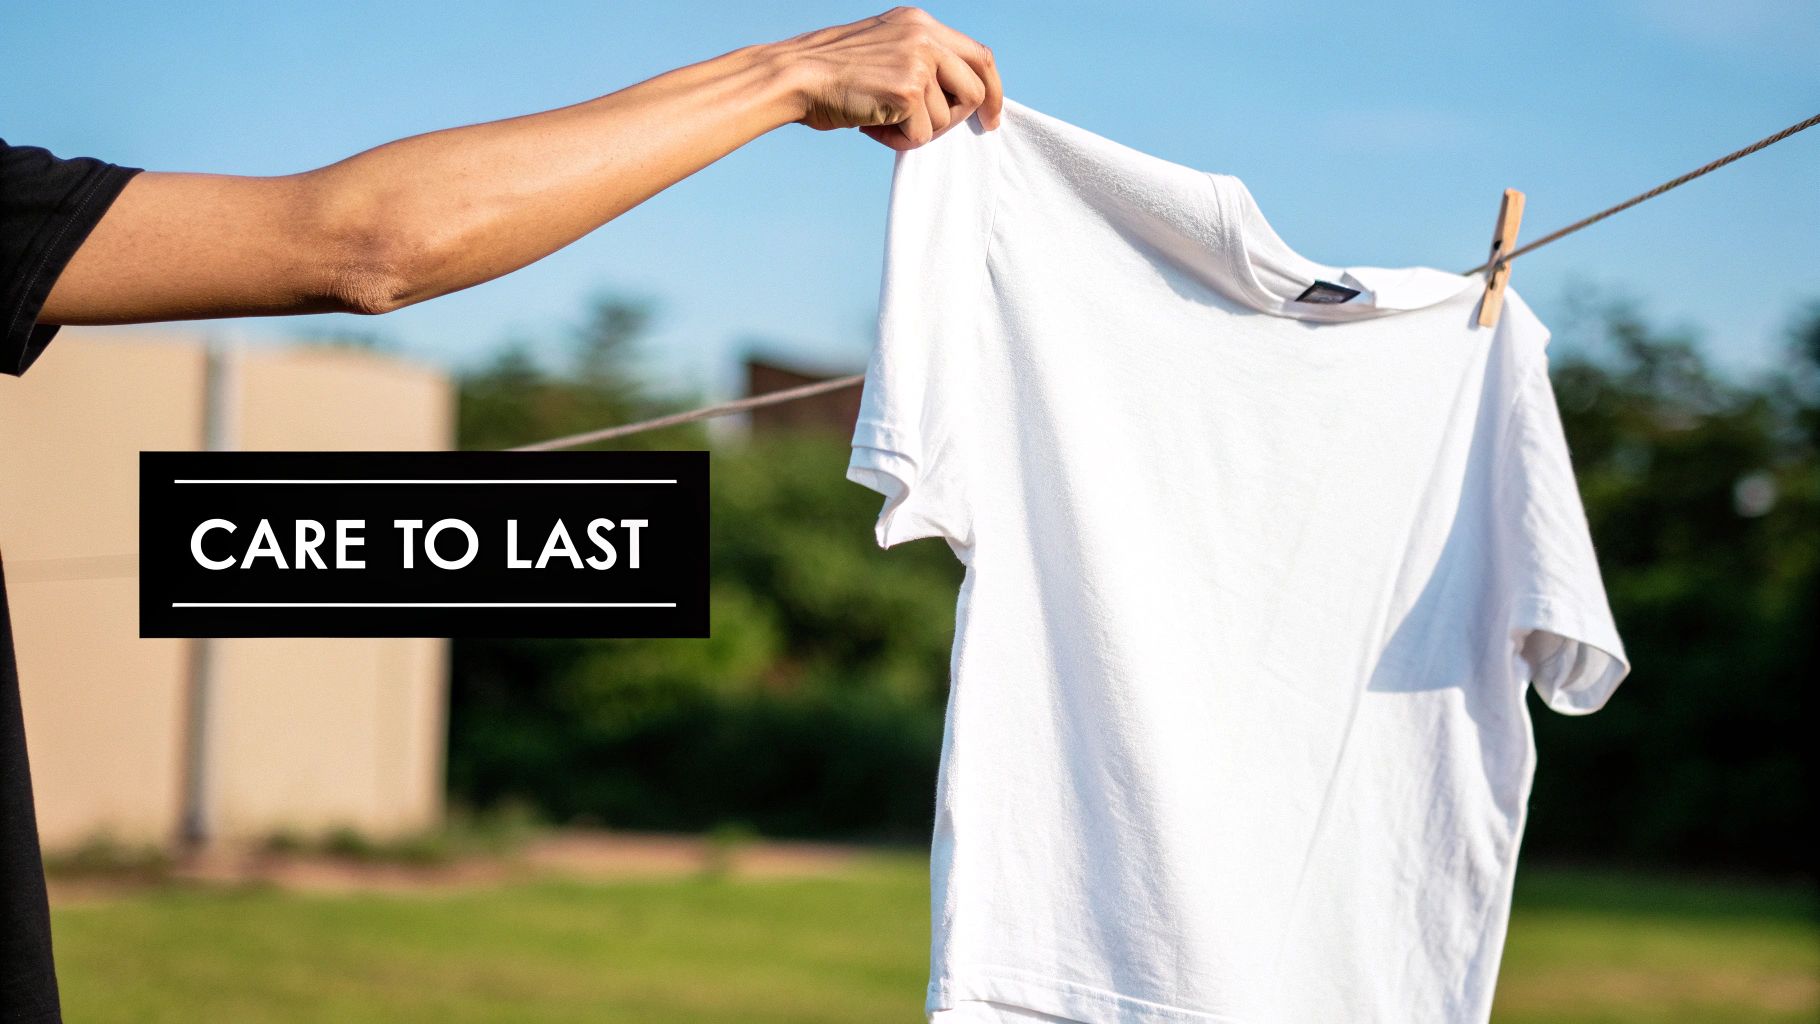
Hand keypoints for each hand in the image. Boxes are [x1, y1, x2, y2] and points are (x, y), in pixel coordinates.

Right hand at [770, 7, 1004, 150]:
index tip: (991, 118)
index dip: (993, 90)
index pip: (979, 55)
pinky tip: (872, 126)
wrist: (796, 76)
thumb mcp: (885, 51)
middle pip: (975, 90)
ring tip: (879, 119)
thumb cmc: (832, 74)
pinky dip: (897, 142)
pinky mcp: (908, 90)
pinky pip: (922, 136)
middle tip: (925, 131)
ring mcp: (919, 61)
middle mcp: (925, 36)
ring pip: (945, 119)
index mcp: (920, 23)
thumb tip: (955, 99)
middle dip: (956, 120)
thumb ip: (922, 62)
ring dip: (914, 131)